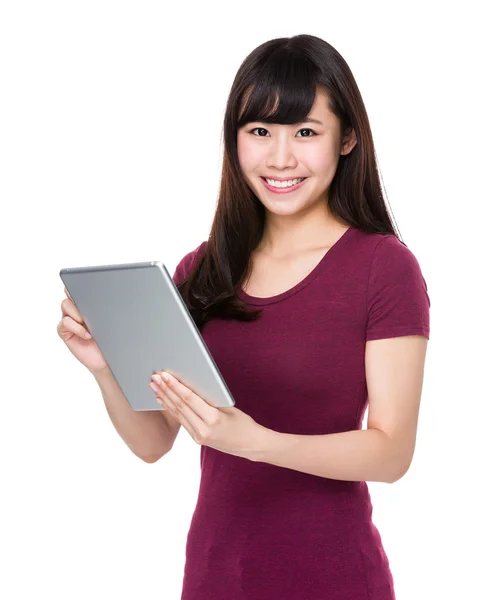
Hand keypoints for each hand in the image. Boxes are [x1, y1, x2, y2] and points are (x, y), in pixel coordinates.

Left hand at [149, 371, 266, 460]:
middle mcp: (203, 430)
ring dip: (165, 398)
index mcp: (213, 419)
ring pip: (178, 413)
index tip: (165, 375)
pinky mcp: (196, 439)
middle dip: (166, 390)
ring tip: (154, 386)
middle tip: (155, 377)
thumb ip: (210, 399)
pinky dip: (171, 408)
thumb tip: (190, 385)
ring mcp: (198, 436)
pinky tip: (162, 400)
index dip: (175, 386)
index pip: (189, 399)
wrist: (250, 446)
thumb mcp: (229, 407)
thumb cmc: (243, 423)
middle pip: (180, 406)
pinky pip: (181, 421)